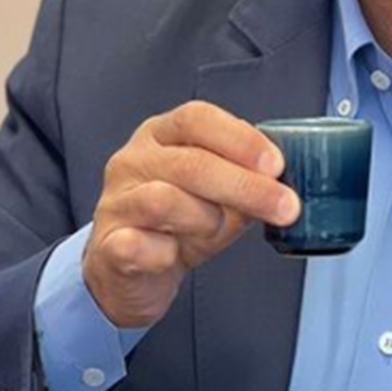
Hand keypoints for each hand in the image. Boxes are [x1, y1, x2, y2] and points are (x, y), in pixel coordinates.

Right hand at [82, 101, 299, 327]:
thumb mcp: (218, 196)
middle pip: (190, 162)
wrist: (129, 272)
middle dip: (245, 186)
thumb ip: (245, 181)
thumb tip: (284, 182)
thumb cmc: (176, 225)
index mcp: (160, 136)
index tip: (276, 164)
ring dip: (205, 219)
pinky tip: (174, 256)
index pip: (196, 118)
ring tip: (215, 232)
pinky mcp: (107, 245)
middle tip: (283, 206)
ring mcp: (115, 202)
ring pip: (164, 200)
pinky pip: (138, 245)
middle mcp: (133, 161)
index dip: (240, 139)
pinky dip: (165, 253)